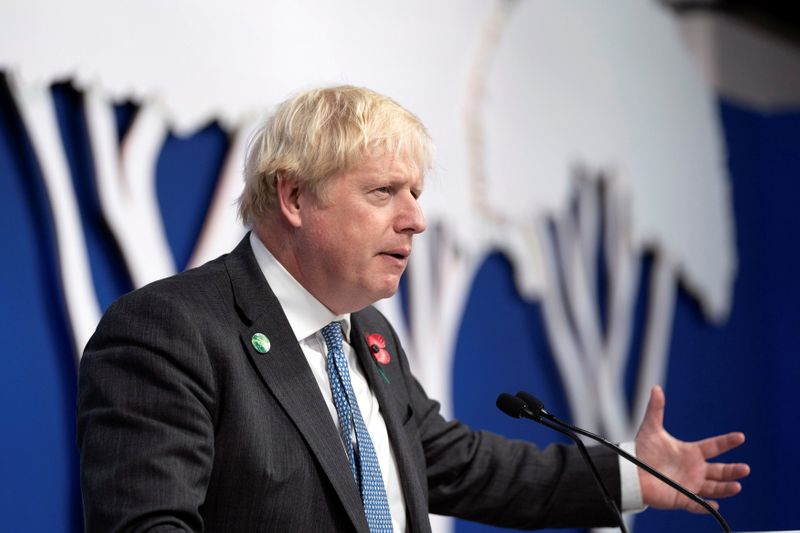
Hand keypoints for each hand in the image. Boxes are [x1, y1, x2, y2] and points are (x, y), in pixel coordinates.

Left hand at [634, 385, 749, 512]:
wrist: (630, 472)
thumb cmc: (642, 452)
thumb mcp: (651, 429)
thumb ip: (656, 409)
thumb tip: (656, 388)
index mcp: (691, 453)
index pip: (714, 447)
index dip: (727, 442)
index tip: (740, 437)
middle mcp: (694, 469)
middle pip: (719, 470)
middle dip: (732, 471)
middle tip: (745, 469)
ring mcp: (690, 484)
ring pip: (713, 488)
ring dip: (725, 488)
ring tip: (736, 486)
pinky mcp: (682, 498)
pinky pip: (696, 505)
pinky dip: (705, 507)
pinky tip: (715, 505)